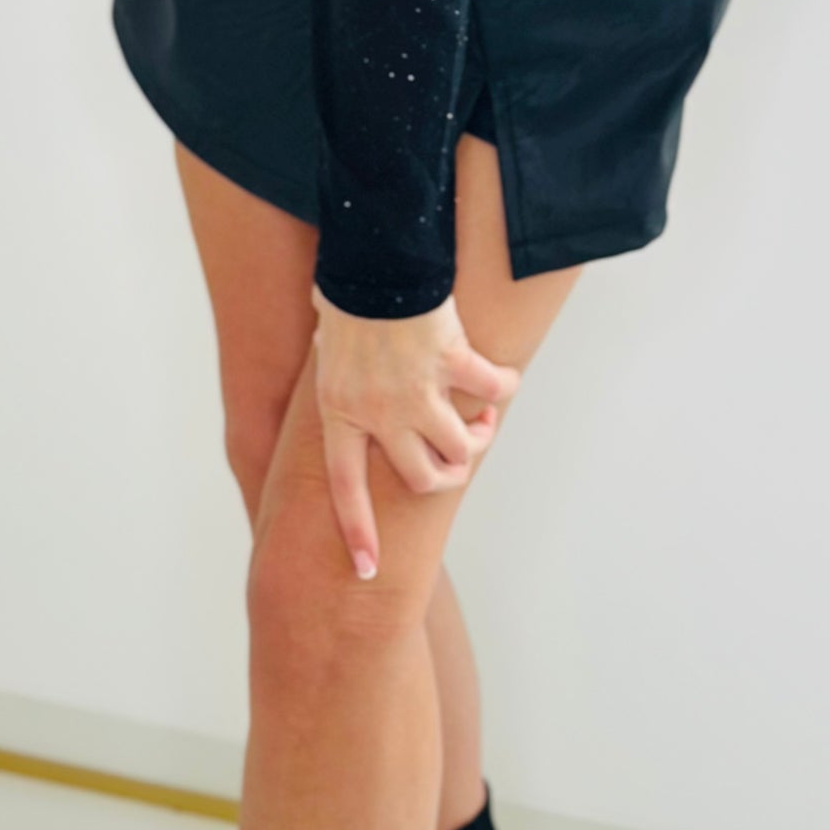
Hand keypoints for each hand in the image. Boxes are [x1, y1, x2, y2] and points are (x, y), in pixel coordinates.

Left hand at [310, 284, 520, 580]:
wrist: (373, 258)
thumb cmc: (346, 295)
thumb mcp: (327, 348)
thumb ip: (337, 371)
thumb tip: (339, 364)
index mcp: (341, 412)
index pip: (345, 490)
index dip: (359, 532)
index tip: (367, 571)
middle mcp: (380, 411)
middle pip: (423, 478)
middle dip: (447, 476)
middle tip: (458, 457)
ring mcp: (419, 390)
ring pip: (462, 447)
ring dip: (478, 437)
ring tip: (482, 421)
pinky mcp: (453, 361)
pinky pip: (493, 391)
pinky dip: (503, 387)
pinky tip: (502, 379)